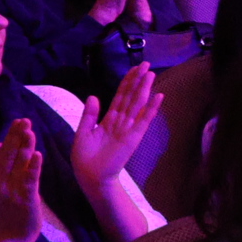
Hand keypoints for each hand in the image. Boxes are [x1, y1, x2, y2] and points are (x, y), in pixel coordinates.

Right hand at [0, 119, 44, 241]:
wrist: (11, 236)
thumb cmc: (9, 209)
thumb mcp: (1, 186)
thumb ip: (2, 166)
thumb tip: (0, 144)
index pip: (3, 153)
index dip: (11, 136)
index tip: (18, 120)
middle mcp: (1, 183)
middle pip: (8, 156)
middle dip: (17, 137)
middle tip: (24, 120)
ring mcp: (12, 191)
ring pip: (18, 165)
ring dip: (24, 147)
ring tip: (30, 131)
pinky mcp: (25, 199)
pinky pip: (29, 180)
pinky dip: (33, 167)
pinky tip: (37, 154)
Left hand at [72, 62, 159, 184]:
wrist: (90, 177)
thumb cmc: (85, 158)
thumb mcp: (82, 133)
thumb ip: (89, 115)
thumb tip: (93, 96)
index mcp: (109, 119)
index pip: (120, 96)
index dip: (127, 82)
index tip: (134, 68)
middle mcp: (121, 121)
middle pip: (131, 96)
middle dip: (138, 80)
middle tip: (146, 64)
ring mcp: (129, 128)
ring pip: (137, 104)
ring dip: (145, 89)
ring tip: (151, 74)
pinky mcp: (133, 137)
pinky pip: (144, 120)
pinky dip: (151, 108)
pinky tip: (158, 96)